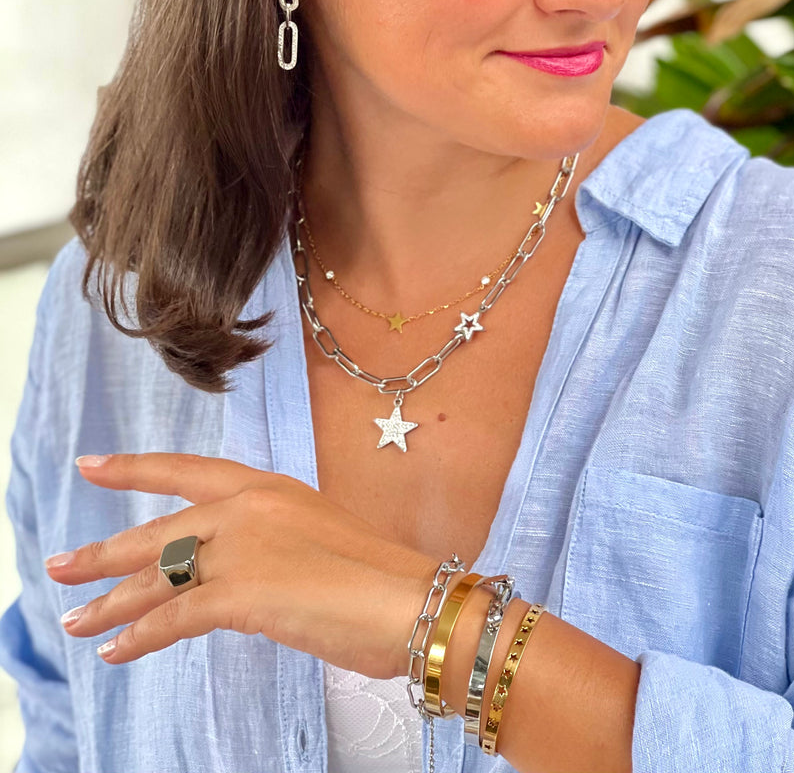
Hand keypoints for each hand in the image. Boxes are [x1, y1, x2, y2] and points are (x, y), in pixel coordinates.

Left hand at [45, 453, 443, 676]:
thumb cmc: (377, 574)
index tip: (92, 465)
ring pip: (158, 574)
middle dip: (105, 551)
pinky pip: (175, 615)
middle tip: (60, 565)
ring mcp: (243, 547)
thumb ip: (269, 544)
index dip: (135, 469)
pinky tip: (117, 650)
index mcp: (269, 487)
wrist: (410, 599)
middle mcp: (248, 508)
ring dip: (111, 600)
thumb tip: (234, 573)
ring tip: (75, 618)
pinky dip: (141, 635)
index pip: (188, 472)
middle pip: (160, 529)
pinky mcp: (242, 592)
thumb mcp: (316, 537)